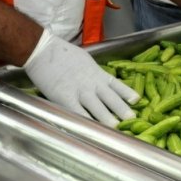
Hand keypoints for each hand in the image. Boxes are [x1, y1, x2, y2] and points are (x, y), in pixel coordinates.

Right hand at [23, 27, 138, 126]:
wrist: (44, 50)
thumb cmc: (62, 54)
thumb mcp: (84, 60)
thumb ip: (93, 73)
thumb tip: (101, 81)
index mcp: (97, 73)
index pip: (116, 85)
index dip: (127, 94)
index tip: (137, 101)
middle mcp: (92, 83)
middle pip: (111, 98)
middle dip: (122, 110)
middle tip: (133, 119)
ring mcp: (80, 91)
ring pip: (98, 108)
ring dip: (108, 119)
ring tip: (117, 129)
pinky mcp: (66, 98)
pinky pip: (79, 113)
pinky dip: (86, 122)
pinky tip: (92, 130)